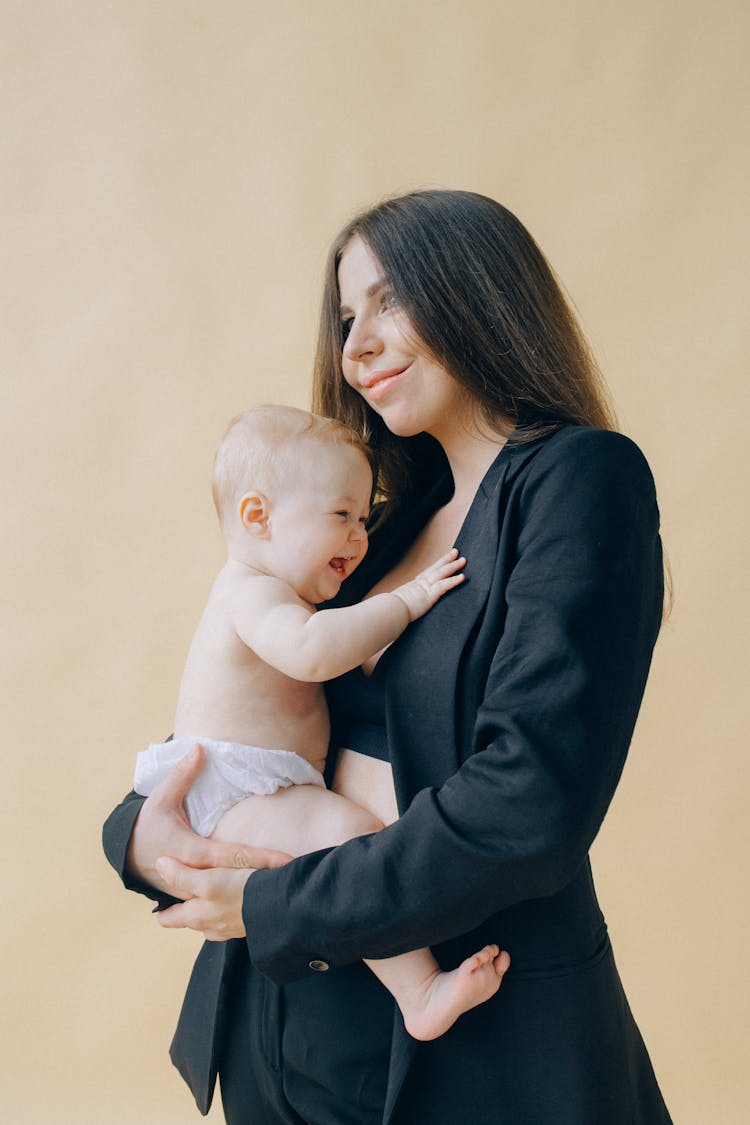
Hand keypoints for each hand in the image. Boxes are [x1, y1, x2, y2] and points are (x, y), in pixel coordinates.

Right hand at [126, 742, 291, 894]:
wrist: (127, 856)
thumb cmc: (148, 825)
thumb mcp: (161, 799)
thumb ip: (182, 775)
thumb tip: (199, 748)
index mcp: (193, 852)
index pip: (234, 856)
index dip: (261, 858)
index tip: (285, 860)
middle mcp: (198, 876)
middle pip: (239, 880)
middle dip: (268, 879)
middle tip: (299, 876)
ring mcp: (197, 890)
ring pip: (232, 893)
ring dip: (258, 889)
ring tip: (291, 887)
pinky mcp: (197, 895)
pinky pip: (223, 898)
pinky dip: (244, 897)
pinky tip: (267, 897)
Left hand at [154, 859, 252, 940]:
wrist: (282, 907)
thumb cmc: (242, 894)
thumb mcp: (207, 881)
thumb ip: (181, 876)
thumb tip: (159, 865)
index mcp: (195, 918)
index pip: (167, 919)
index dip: (162, 905)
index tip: (162, 891)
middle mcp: (209, 927)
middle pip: (188, 916)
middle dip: (187, 902)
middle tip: (189, 881)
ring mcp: (229, 927)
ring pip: (210, 916)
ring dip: (209, 903)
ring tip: (214, 884)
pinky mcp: (247, 922)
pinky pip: (230, 914)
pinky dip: (229, 904)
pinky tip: (237, 891)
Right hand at [394, 548, 465, 620]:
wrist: (390, 610)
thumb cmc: (392, 609)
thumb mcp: (398, 603)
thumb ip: (403, 603)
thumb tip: (399, 607)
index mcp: (413, 586)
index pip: (427, 573)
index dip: (435, 566)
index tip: (442, 561)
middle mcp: (420, 583)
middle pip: (436, 568)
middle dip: (446, 559)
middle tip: (455, 552)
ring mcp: (425, 587)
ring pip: (442, 572)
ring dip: (453, 565)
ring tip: (463, 560)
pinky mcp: (430, 593)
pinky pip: (444, 585)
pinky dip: (454, 580)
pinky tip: (463, 576)